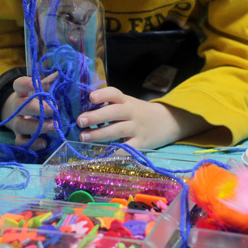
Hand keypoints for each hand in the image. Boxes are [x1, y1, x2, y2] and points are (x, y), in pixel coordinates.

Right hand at [0, 75, 56, 150]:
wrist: (19, 114)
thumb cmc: (37, 98)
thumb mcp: (43, 88)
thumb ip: (53, 81)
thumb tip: (66, 70)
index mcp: (21, 92)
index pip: (18, 85)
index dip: (25, 84)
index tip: (34, 83)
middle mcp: (17, 107)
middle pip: (21, 107)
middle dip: (37, 109)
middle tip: (53, 109)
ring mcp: (17, 122)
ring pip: (22, 125)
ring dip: (38, 127)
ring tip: (54, 126)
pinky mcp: (19, 136)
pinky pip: (22, 142)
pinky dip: (33, 144)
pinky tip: (45, 143)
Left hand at [76, 86, 210, 149]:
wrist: (167, 122)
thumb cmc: (138, 113)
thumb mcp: (127, 104)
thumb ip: (109, 105)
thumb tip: (83, 110)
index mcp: (126, 101)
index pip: (115, 93)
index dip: (103, 94)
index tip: (91, 97)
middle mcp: (132, 112)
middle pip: (114, 112)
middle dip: (96, 116)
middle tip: (80, 120)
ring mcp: (137, 128)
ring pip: (117, 130)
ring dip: (99, 134)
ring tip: (83, 137)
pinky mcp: (141, 143)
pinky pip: (127, 149)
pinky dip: (114, 152)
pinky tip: (101, 155)